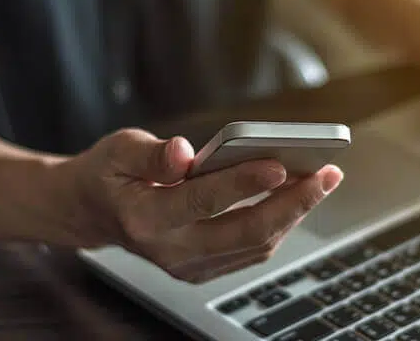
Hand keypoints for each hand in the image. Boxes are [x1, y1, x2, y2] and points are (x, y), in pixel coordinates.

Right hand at [57, 129, 342, 282]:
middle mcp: (169, 250)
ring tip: (322, 181)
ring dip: (293, 214)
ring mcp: (188, 265)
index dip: (243, 183)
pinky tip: (296, 197)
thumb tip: (184, 152)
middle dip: (291, 203)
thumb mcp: (118, 150)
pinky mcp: (202, 269)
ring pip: (255, 246)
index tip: (280, 163)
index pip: (202, 201)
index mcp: (144, 218)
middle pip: (243, 232)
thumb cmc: (108, 175)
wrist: (93, 212)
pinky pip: (251, 251)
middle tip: (326, 174)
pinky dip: (279, 225)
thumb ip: (151, 154)